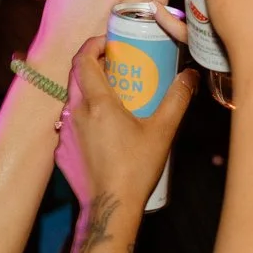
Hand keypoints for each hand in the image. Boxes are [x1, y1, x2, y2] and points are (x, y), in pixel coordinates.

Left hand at [59, 34, 195, 206]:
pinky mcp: (63, 152)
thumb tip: (190, 76)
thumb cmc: (136, 169)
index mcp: (97, 103)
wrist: (111, 208)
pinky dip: (85, 121)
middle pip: (77, 78)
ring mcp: (65, 134)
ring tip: (112, 100)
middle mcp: (74, 113)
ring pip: (73, 102)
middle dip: (94, 67)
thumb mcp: (163, 131)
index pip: (83, 59)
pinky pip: (71, 126)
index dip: (93, 45)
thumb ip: (178, 99)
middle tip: (117, 69)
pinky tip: (103, 132)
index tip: (109, 44)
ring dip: (89, 95)